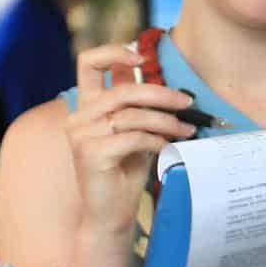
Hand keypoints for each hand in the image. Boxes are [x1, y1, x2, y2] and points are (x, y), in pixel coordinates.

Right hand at [63, 43, 199, 239]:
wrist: (110, 214)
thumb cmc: (124, 173)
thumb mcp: (134, 132)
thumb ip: (140, 107)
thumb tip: (169, 87)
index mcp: (86, 106)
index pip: (89, 62)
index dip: (115, 52)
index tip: (142, 59)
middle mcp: (78, 116)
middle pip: (124, 89)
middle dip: (161, 93)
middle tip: (187, 102)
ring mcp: (81, 134)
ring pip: (132, 114)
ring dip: (166, 120)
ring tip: (186, 129)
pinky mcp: (91, 153)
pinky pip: (133, 137)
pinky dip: (156, 140)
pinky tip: (167, 147)